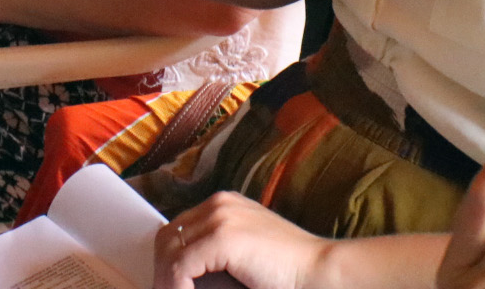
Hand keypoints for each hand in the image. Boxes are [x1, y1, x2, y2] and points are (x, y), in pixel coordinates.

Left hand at [153, 192, 332, 288]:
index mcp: (225, 205)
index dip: (167, 261)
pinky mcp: (223, 238)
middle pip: (167, 237)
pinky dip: (177, 286)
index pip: (178, 229)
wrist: (321, 272)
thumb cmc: (288, 273)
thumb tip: (181, 279)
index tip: (168, 286)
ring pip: (170, 252)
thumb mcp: (244, 257)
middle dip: (163, 271)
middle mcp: (220, 204)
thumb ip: (215, 258)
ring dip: (167, 281)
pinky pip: (181, 266)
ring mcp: (221, 218)